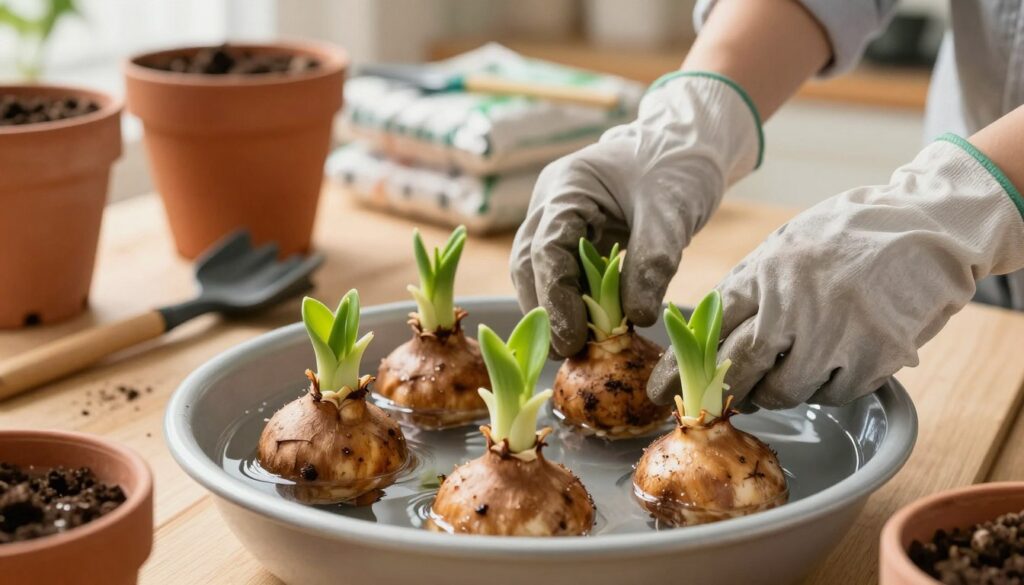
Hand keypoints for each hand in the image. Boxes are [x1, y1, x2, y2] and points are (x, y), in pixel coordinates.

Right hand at [511, 73, 760, 356]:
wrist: (690, 142)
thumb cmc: (680, 165)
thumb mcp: (671, 213)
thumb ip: (652, 262)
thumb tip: (635, 317)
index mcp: (568, 185)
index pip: (546, 248)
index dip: (555, 298)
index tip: (572, 339)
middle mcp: (551, 201)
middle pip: (527, 264)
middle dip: (545, 310)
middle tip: (569, 351)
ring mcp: (557, 216)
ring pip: (537, 271)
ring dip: (554, 308)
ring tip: (579, 346)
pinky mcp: (573, 233)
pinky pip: (562, 272)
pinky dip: (572, 299)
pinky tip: (591, 326)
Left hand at [648, 137, 1023, 407]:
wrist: (926, 224)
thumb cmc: (850, 233)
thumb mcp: (788, 246)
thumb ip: (754, 287)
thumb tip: (712, 332)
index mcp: (764, 272)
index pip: (707, 331)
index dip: (679, 367)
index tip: (660, 392)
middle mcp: (791, 305)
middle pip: (740, 368)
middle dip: (726, 392)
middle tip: (722, 403)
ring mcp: (833, 332)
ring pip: (784, 391)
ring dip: (781, 391)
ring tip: (795, 369)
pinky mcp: (872, 355)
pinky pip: (833, 395)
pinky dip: (829, 389)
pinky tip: (839, 364)